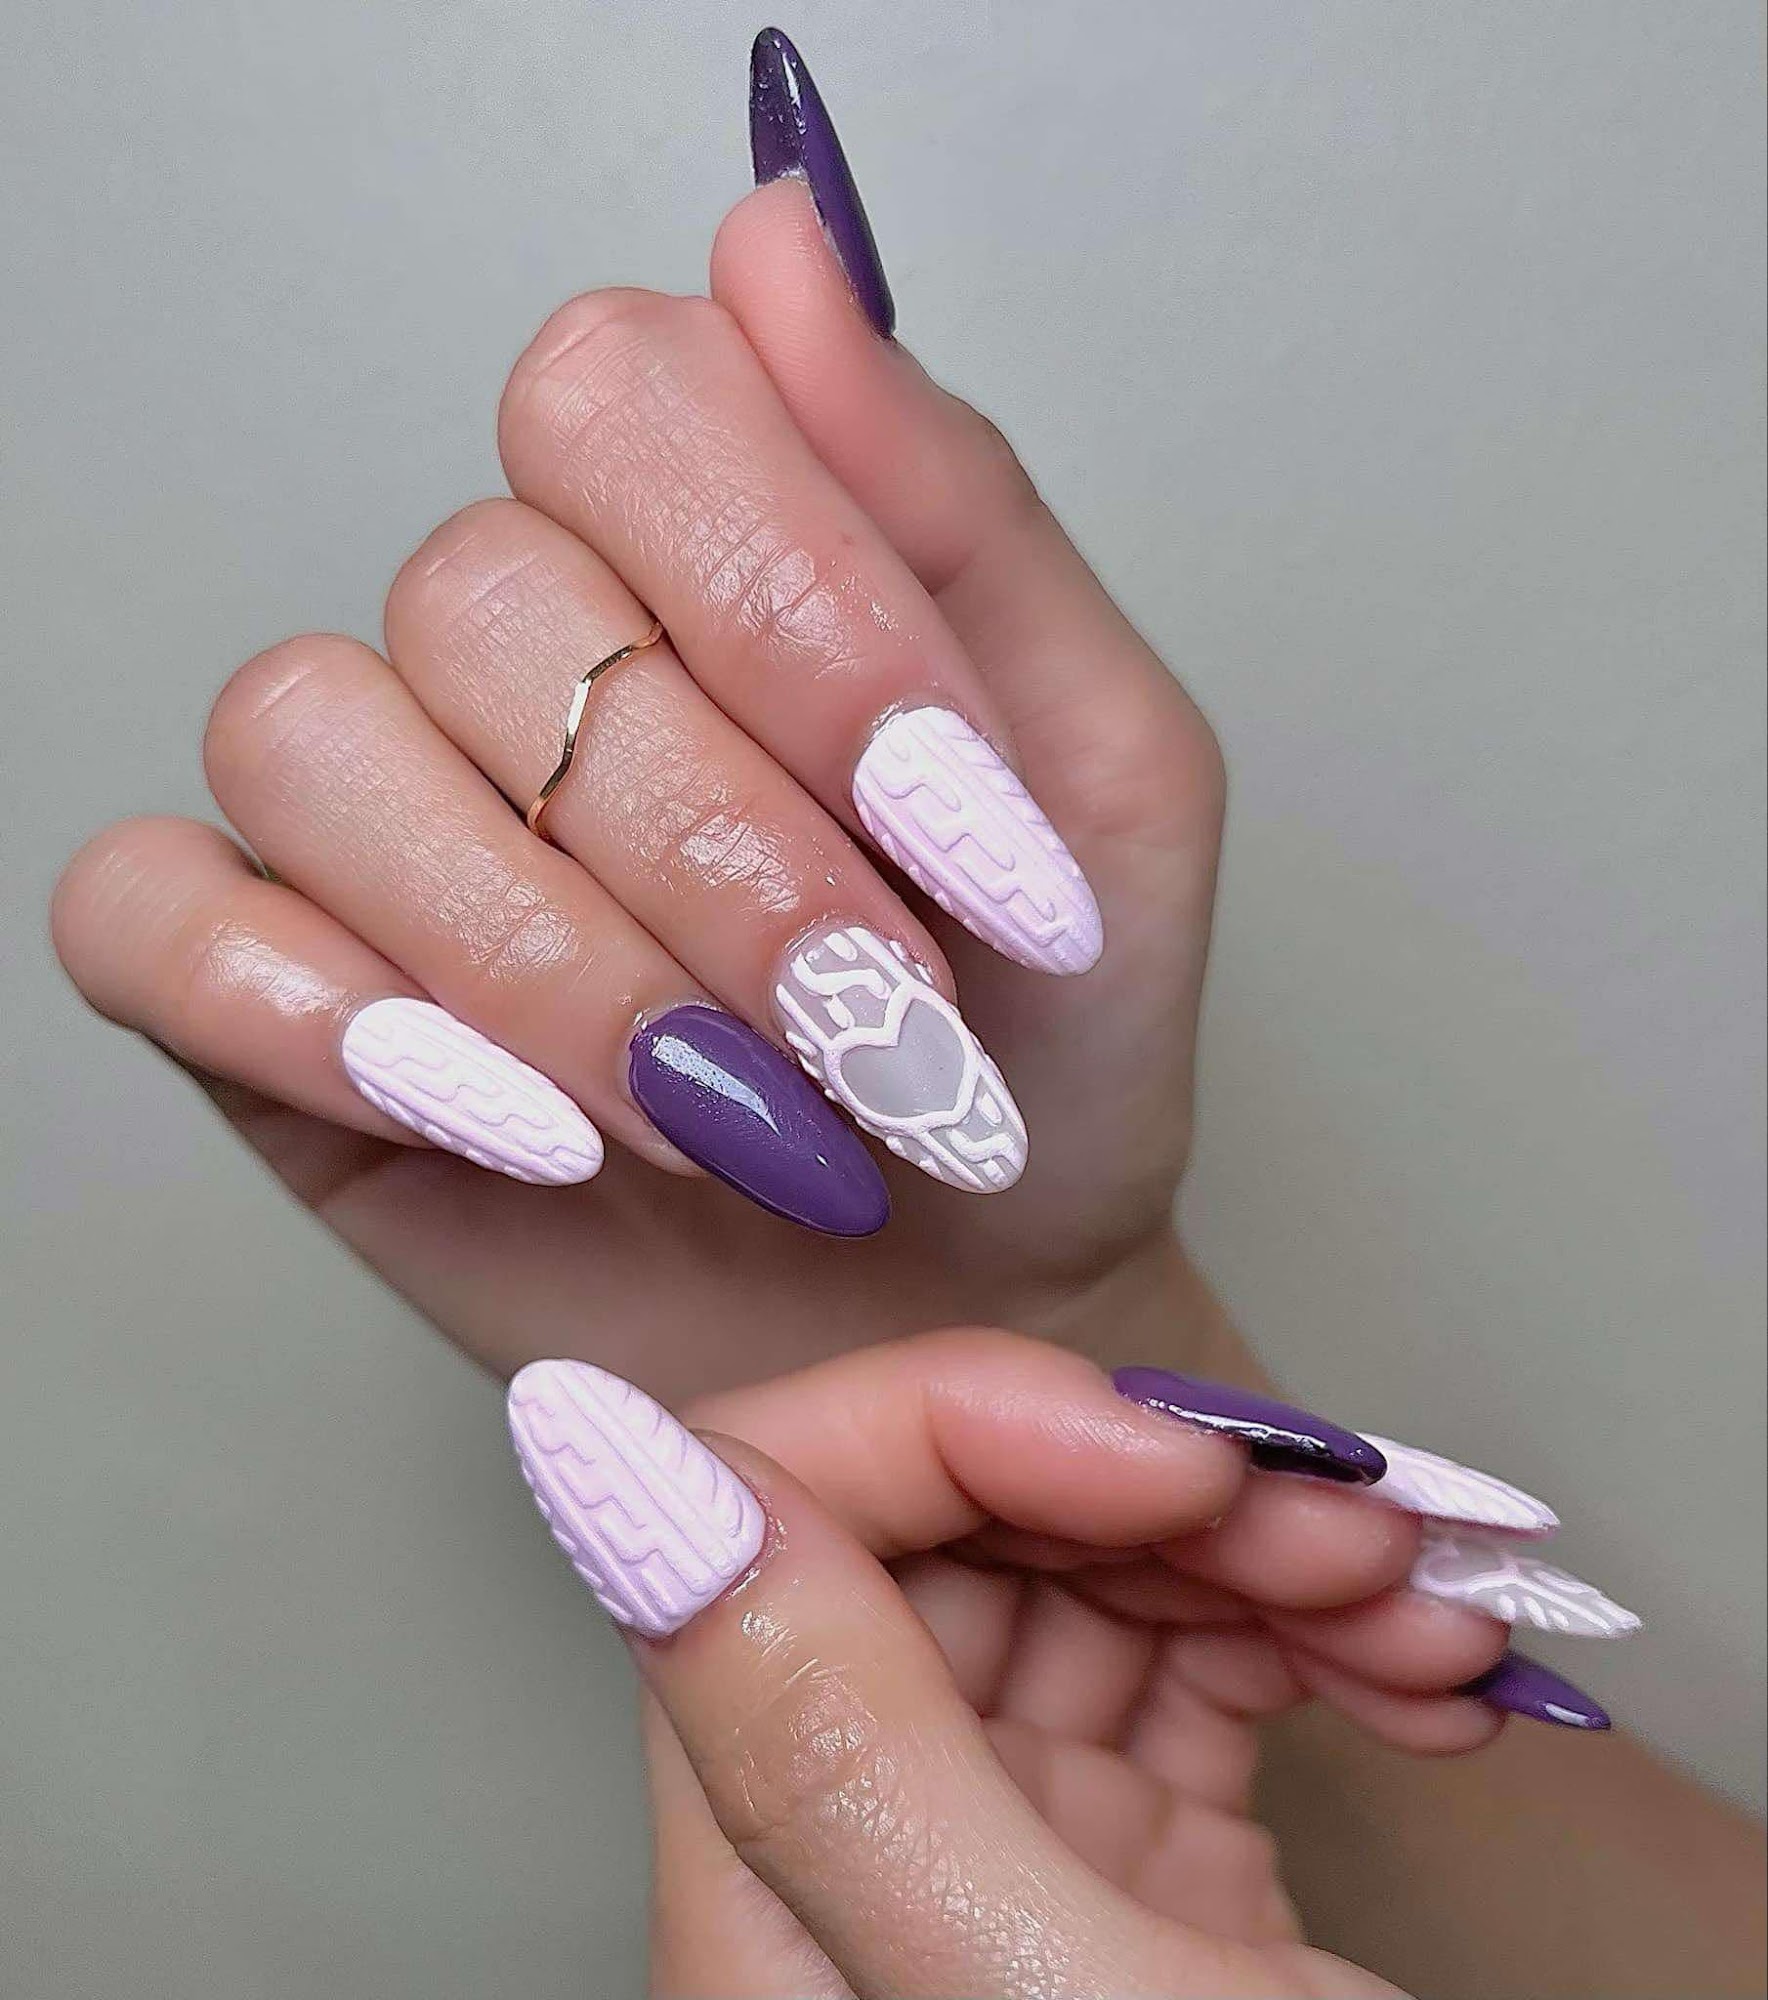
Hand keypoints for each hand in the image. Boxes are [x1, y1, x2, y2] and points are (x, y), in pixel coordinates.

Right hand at [52, 168, 1225, 1400]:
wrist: (971, 1297)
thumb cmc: (1044, 1041)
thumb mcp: (1099, 770)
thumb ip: (959, 504)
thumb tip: (779, 236)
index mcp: (703, 537)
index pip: (626, 393)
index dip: (790, 603)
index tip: (952, 818)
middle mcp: (512, 636)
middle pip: (488, 599)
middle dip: (719, 857)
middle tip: (878, 1035)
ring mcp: (372, 808)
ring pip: (321, 747)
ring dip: (559, 969)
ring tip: (731, 1125)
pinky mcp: (261, 985)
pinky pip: (154, 913)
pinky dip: (324, 1020)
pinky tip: (518, 1131)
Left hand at [508, 1330, 1522, 1998]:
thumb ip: (818, 1741)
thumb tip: (590, 1455)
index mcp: (768, 1888)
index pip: (762, 1525)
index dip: (959, 1433)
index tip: (1162, 1466)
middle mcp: (858, 1863)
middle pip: (945, 1540)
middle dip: (1155, 1490)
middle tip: (1334, 1519)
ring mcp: (1003, 1865)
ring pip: (1086, 1590)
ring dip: (1262, 1553)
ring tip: (1415, 1594)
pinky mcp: (1138, 1886)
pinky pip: (1192, 1684)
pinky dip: (1309, 1639)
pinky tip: (1418, 1669)